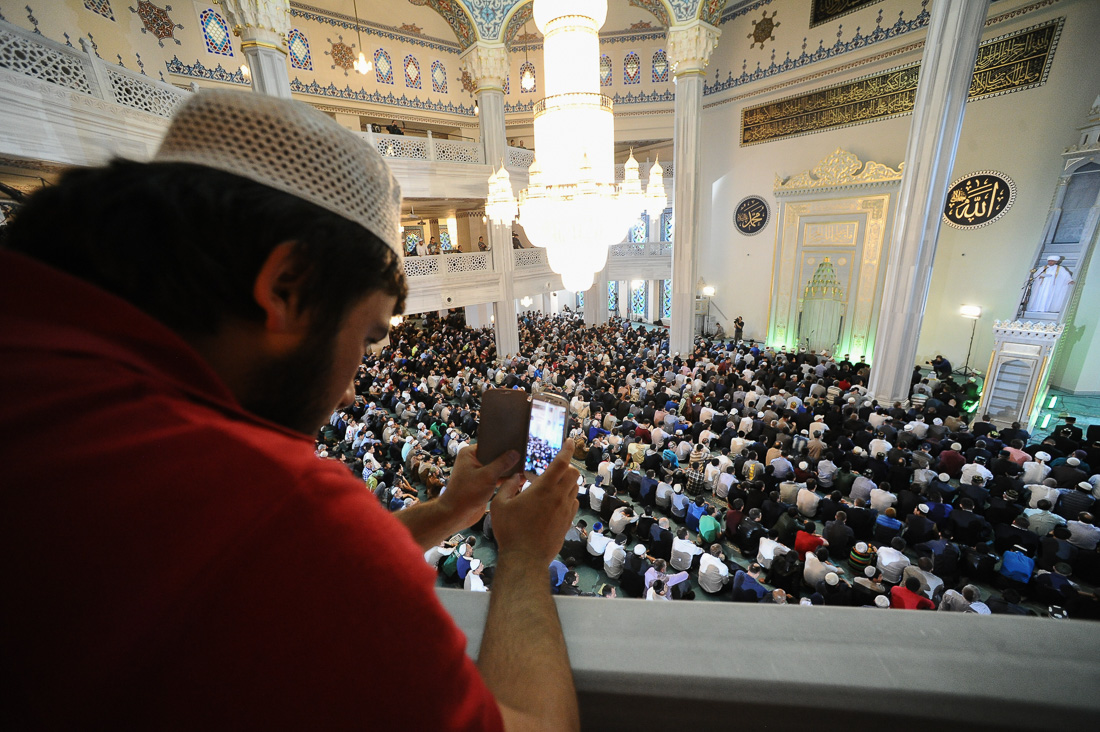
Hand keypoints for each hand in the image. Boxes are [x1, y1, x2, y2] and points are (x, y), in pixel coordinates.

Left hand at [437, 444, 519, 529]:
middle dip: (508, 457)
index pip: (490, 444)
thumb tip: (515, 453)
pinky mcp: (483, 484)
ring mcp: (478, 473)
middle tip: (524, 455)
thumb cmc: (466, 494)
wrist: (456, 515)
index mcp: (470, 453)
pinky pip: (497, 478)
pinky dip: (506, 479)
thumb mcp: (487, 476)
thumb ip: (502, 463)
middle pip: (495, 455)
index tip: (518, 442)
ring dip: (509, 469)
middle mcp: (473, 461)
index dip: (504, 444)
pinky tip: (520, 479)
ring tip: (524, 468)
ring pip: (497, 467)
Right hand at [491, 440, 580, 565]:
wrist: (526, 559)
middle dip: (566, 466)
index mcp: (543, 489)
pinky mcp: (567, 523)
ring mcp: (565, 511)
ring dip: (566, 482)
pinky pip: (573, 503)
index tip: (568, 441)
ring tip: (552, 485)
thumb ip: (508, 486)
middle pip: (573, 473)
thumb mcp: (500, 505)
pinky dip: (567, 497)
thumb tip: (516, 476)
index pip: (561, 463)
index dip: (566, 449)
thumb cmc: (510, 531)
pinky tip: (554, 502)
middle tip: (554, 467)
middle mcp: (559, 498)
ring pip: (574, 488)